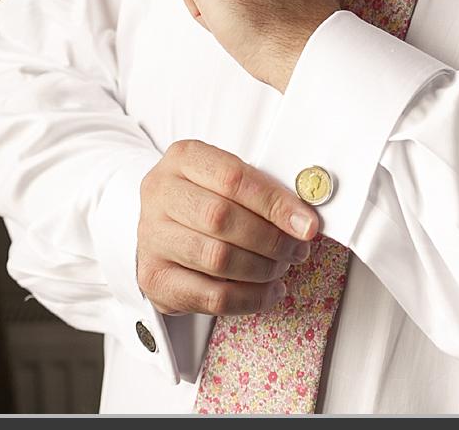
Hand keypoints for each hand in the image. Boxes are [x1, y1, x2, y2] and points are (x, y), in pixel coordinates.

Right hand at [137, 139, 322, 317]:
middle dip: (271, 239)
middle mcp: (160, 193)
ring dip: (262, 268)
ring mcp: (151, 236)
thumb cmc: (205, 202)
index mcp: (182, 159)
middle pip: (221, 218)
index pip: (232, 177)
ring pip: (217, 258)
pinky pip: (211, 296)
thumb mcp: (228, 182)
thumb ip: (262, 193)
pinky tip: (268, 291)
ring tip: (280, 267)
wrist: (163, 230)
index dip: (275, 203)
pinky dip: (250, 298)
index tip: (307, 225)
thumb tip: (305, 221)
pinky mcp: (155, 277)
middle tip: (297, 250)